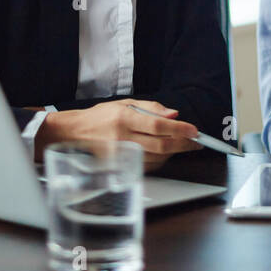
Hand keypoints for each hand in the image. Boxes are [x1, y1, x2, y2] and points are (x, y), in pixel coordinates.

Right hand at [41, 99, 200, 169]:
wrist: (74, 133)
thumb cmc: (100, 116)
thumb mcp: (124, 103)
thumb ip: (150, 107)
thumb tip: (173, 114)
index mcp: (124, 118)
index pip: (158, 125)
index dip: (180, 129)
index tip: (194, 130)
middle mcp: (123, 138)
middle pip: (161, 145)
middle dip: (183, 144)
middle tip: (196, 142)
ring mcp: (121, 155)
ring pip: (156, 158)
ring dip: (174, 152)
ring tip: (182, 145)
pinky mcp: (120, 166)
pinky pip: (147, 166)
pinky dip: (161, 160)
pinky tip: (165, 153)